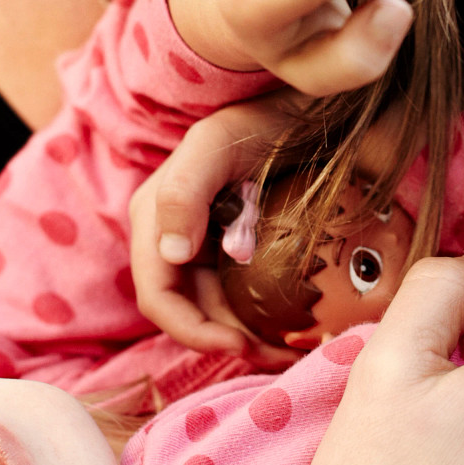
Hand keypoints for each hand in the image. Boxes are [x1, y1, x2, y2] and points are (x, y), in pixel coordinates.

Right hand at [129, 93, 301, 368]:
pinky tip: (296, 328)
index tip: (242, 344)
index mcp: (155, 218)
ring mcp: (207, 245)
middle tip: (282, 359)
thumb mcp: (218, 143)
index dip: (193, 330)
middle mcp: (174, 237)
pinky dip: (263, 319)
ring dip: (249, 338)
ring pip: (217, 312)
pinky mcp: (237, 248)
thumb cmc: (261, 116)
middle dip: (229, 343)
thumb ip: (185, 190)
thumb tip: (170, 255)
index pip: (159, 296)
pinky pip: (241, 296)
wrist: (308, 105)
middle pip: (190, 313)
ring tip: (295, 352)